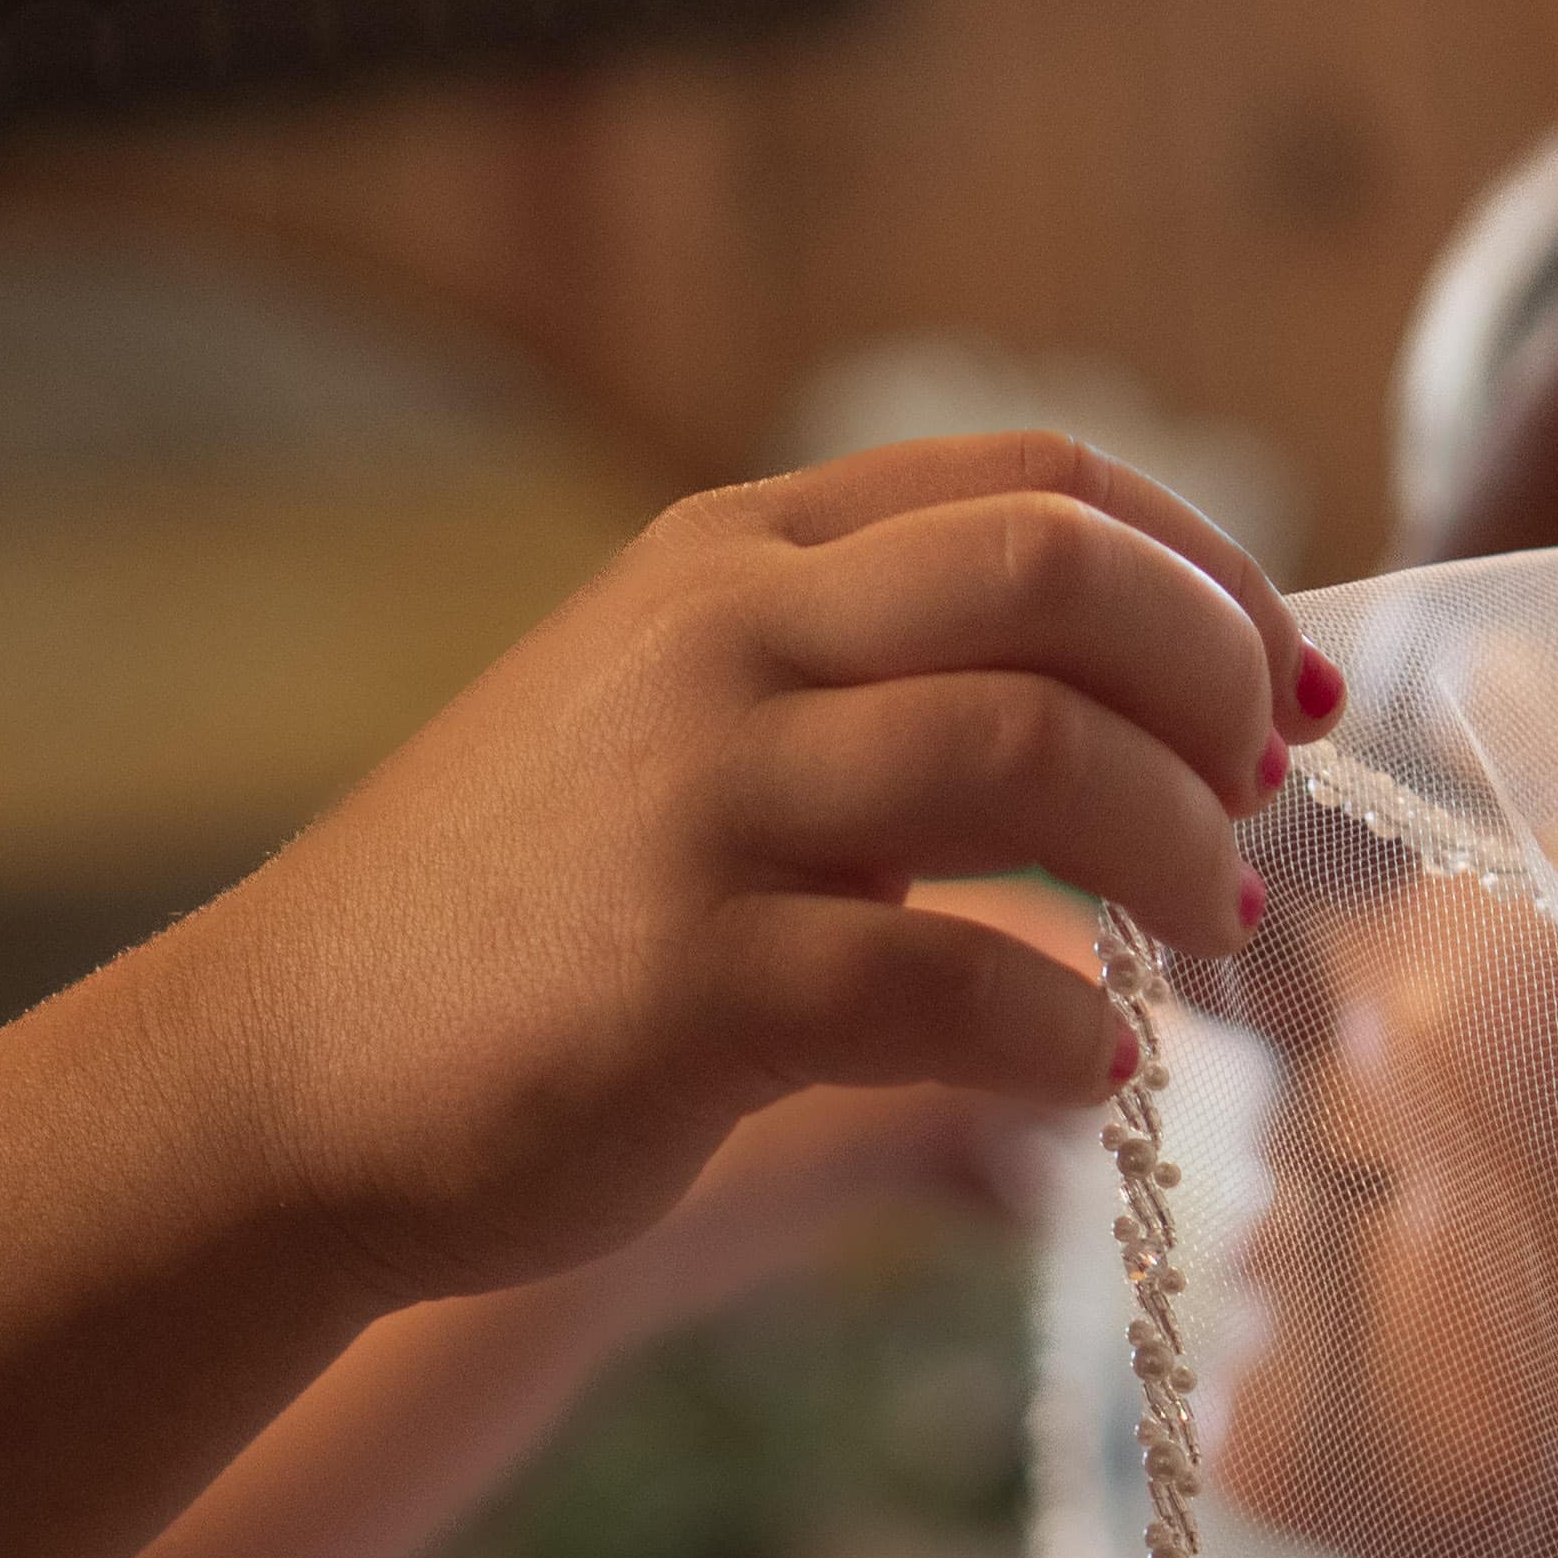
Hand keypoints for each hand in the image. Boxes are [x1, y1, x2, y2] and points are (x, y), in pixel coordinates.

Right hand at [171, 431, 1307, 1309]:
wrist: (278, 1078)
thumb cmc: (517, 920)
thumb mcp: (674, 718)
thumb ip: (863, 678)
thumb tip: (1137, 710)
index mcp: (730, 554)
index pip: (1043, 478)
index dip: (1211, 572)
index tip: (1279, 688)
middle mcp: (717, 639)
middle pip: (1066, 576)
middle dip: (1216, 686)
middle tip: (1253, 806)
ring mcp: (695, 802)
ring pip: (1038, 752)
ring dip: (1174, 851)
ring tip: (1200, 932)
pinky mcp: (684, 985)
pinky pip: (959, 985)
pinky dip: (1069, 1033)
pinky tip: (1082, 1070)